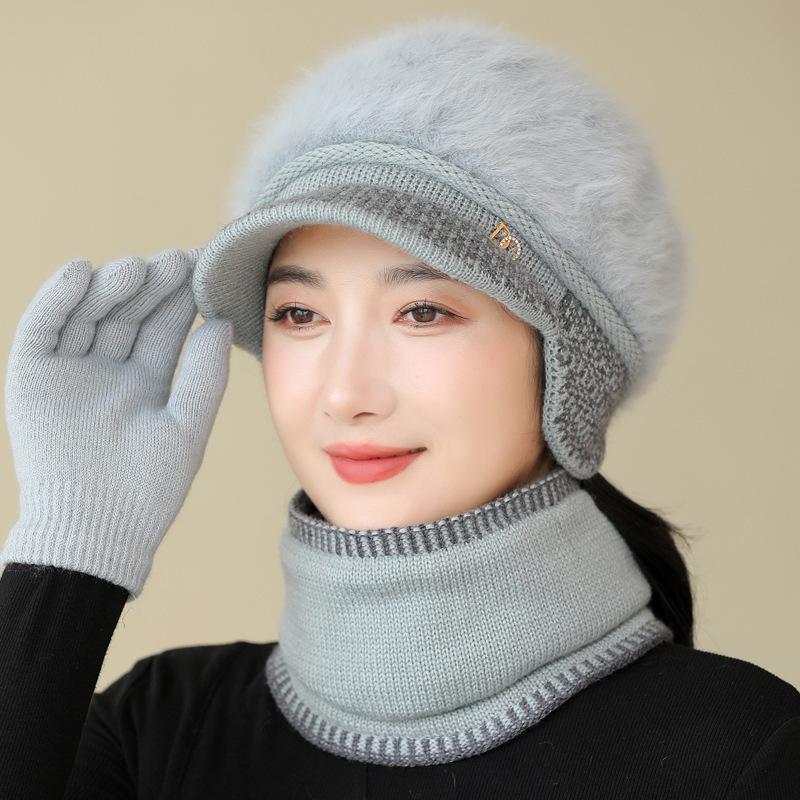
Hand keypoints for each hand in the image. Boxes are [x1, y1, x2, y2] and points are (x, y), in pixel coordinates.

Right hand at [1, 247, 232, 600]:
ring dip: (111, 287)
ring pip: (90, 314)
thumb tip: (221, 322)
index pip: (164, 327)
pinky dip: (57, 299)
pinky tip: (81, 272)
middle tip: (176, 259)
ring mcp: (69, 371)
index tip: (205, 267)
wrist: (98, 531)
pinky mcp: (31, 376)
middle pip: (129, 313)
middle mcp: (108, 370)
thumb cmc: (150, 488)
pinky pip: (43, 328)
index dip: (182, 297)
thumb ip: (203, 374)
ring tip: (138, 268)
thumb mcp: (186, 425)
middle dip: (152, 286)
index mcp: (146, 381)